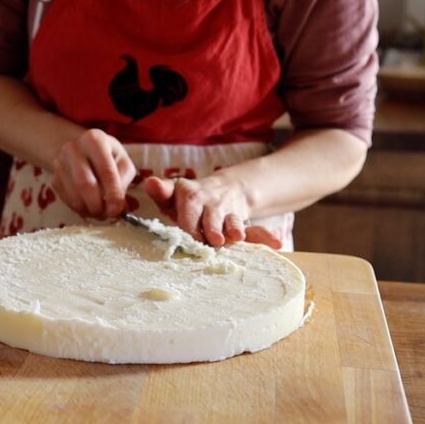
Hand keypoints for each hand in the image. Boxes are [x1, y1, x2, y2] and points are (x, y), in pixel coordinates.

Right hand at [50, 129, 135, 219]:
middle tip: (107, 214)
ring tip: (99, 212)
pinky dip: (79, 208)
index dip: (112, 194)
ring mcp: (60, 163)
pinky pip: (66, 200)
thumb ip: (123, 178)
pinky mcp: (54, 178)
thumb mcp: (121, 159)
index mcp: (95, 140)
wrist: (79, 149)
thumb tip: (117, 204)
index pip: (106, 171)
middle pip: (85, 184)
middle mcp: (73, 148)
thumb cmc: (106, 155)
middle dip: (97, 205)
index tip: (117, 210)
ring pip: (74, 195)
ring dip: (88, 210)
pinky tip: (88, 206)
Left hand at [142, 175, 281, 248]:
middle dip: (211, 227)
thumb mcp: (172, 195)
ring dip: (234, 228)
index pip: (189, 203)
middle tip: (212, 239)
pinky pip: (256, 229)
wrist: (223, 190)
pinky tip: (275, 242)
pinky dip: (266, 236)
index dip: (189, 219)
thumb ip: (160, 191)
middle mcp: (210, 202)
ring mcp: (228, 212)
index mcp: (190, 193)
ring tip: (234, 236)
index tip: (190, 231)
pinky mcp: (242, 221)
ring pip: (232, 221)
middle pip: (211, 216)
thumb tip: (149, 181)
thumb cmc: (188, 201)